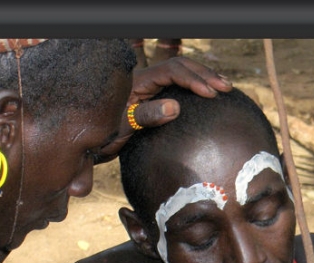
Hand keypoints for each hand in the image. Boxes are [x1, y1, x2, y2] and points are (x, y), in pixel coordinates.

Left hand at [99, 56, 232, 159]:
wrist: (89, 144)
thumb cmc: (102, 137)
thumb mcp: (123, 128)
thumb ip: (146, 116)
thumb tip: (175, 107)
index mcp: (137, 82)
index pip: (171, 71)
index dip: (193, 80)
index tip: (210, 94)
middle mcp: (144, 80)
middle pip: (179, 66)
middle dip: (204, 75)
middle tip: (225, 87)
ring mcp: (150, 88)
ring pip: (180, 73)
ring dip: (203, 77)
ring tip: (224, 87)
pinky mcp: (153, 99)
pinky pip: (177, 86)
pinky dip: (195, 86)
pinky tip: (210, 95)